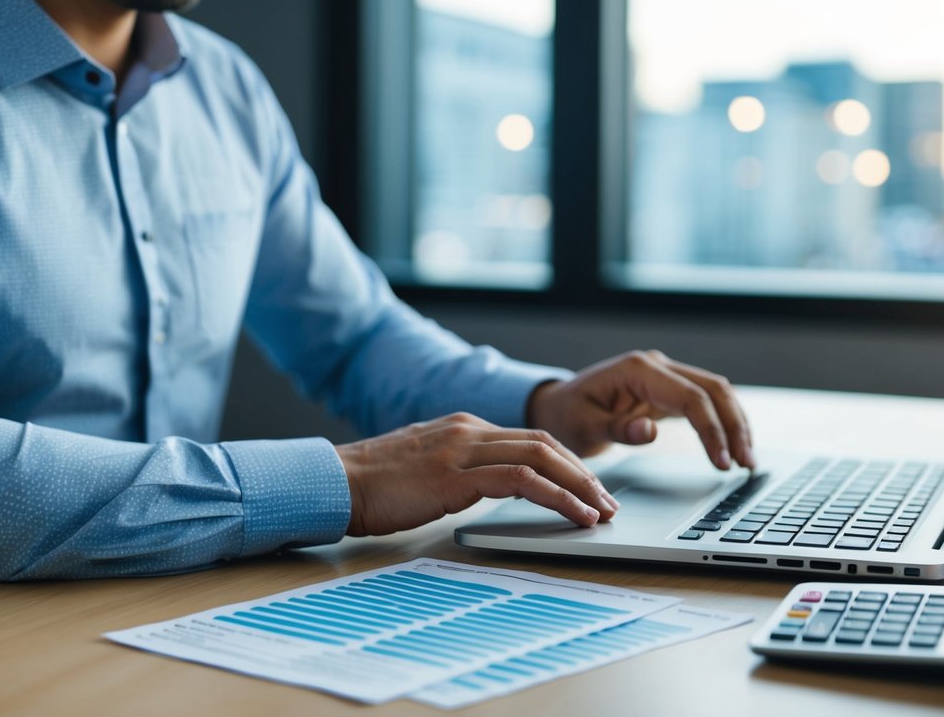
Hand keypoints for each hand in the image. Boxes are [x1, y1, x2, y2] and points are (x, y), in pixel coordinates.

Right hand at [335, 412, 618, 535]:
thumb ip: (458, 469)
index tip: (589, 488)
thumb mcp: (424, 468)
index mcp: (463, 428)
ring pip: (541, 457)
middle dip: (584, 473)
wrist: (335, 482)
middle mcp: (468, 431)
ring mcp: (463, 450)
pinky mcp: (457, 476)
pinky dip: (557, 497)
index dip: (567, 463)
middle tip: (608, 501)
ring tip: (601, 512)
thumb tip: (487, 487)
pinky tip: (575, 515)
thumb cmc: (372, 485)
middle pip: (545, 444)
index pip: (529, 439)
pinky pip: (522, 481)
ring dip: (580, 485)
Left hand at [526, 350, 754, 469]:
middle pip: (713, 389)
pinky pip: (704, 402)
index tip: (722, 462)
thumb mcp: (582, 427)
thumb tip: (650, 432)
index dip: (711, 429)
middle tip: (746, 464)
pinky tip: (733, 447)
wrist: (557, 406)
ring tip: (747, 461)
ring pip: (715, 393)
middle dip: (734, 426)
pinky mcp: (668, 391)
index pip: (690, 396)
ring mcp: (664, 376)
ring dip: (735, 424)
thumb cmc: (566, 415)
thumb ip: (616, 430)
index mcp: (637, 370)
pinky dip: (722, 423)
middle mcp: (656, 367)